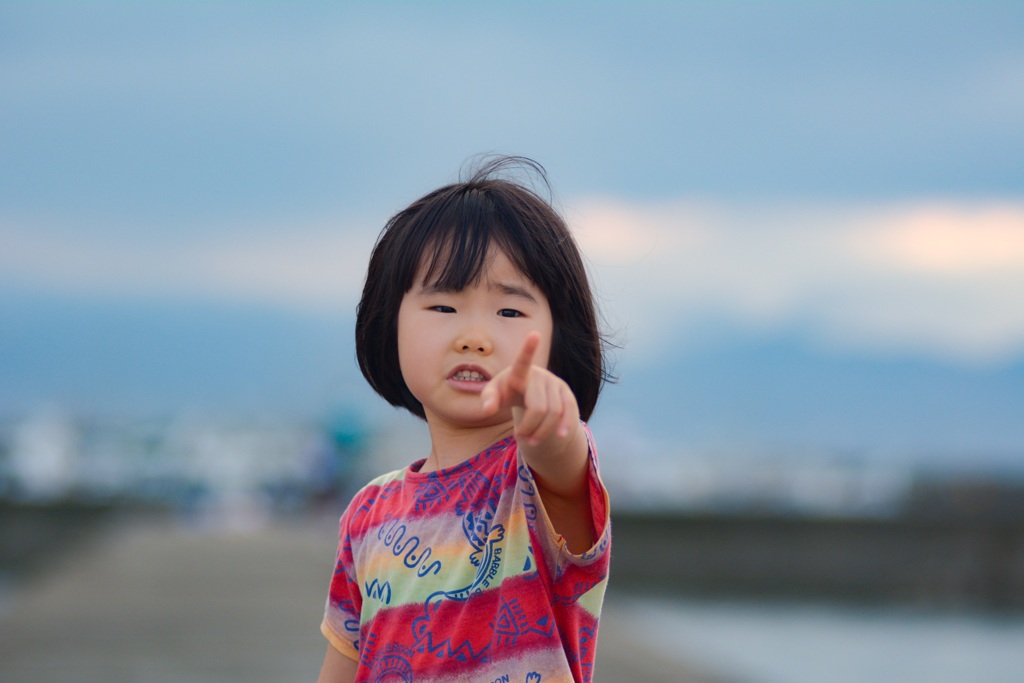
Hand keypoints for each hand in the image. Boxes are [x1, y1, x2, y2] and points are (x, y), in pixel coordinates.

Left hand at [481, 332, 578, 446]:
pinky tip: (561, 436)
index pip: (522, 361)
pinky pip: (570, 411)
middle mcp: (540, 375)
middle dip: (529, 427)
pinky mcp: (567, 393)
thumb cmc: (506, 391)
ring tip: (531, 440)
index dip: (528, 348)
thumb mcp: (493, 395)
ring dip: (542, 432)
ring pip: (554, 413)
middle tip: (519, 436)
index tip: (534, 334)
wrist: (526, 393)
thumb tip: (488, 409)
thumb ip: (488, 400)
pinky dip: (566, 425)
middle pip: (539, 407)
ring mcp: (556, 383)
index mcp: (519, 372)